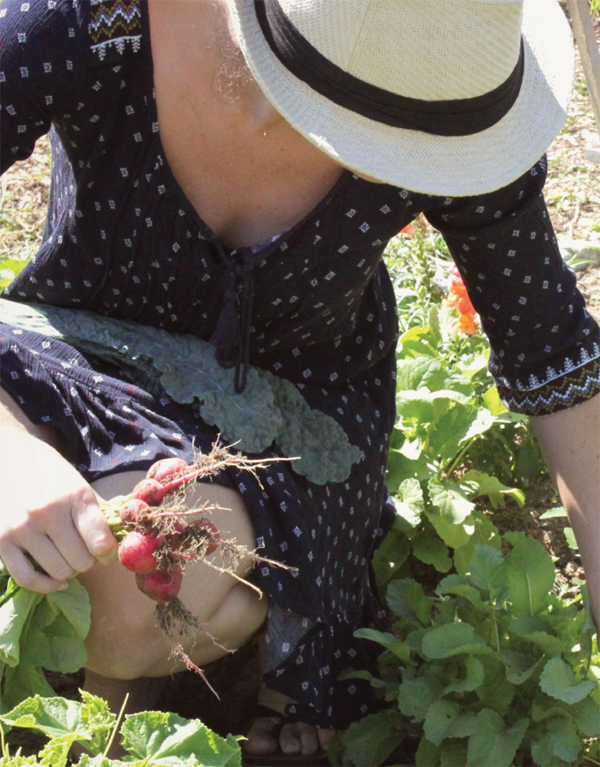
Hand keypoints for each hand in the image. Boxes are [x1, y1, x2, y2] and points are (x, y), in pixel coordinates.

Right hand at [0, 426, 116, 592]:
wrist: (10, 458)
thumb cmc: (53, 475)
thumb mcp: (81, 486)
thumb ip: (99, 515)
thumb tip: (121, 543)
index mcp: (75, 497)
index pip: (100, 542)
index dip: (109, 554)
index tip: (108, 553)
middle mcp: (48, 512)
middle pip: (81, 562)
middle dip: (89, 561)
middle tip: (85, 551)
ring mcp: (22, 528)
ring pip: (58, 572)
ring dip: (69, 571)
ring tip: (68, 556)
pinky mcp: (1, 541)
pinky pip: (27, 578)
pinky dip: (45, 585)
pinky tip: (56, 580)